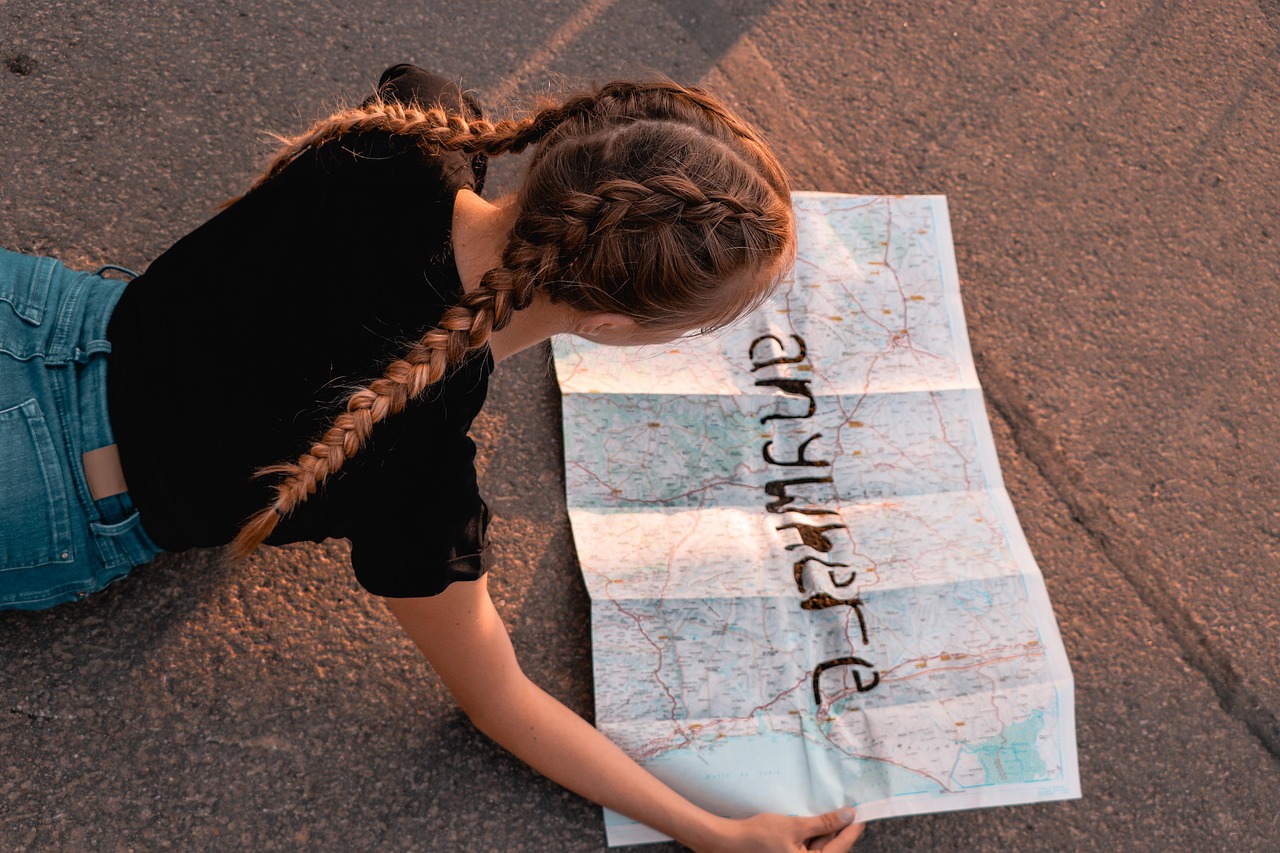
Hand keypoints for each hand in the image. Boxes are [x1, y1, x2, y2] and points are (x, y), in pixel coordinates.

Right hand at [704, 808, 864, 852]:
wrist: (728, 842)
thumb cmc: (759, 836)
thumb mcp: (795, 826)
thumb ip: (823, 823)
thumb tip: (848, 815)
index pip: (840, 847)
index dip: (852, 830)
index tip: (862, 816)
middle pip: (830, 849)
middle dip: (839, 830)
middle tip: (849, 811)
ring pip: (819, 848)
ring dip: (825, 832)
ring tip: (834, 813)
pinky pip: (806, 848)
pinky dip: (812, 835)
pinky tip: (814, 821)